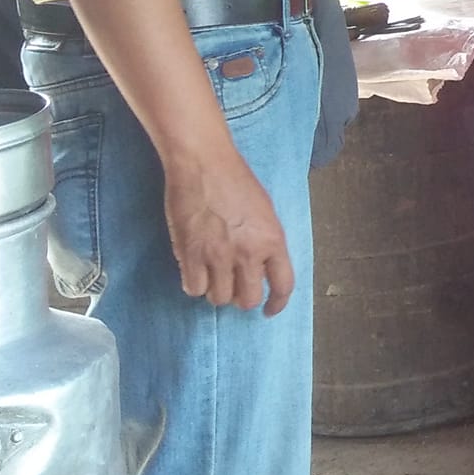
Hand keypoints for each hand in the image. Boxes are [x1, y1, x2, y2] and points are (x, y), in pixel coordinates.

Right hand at [162, 148, 295, 314]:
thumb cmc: (236, 181)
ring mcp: (218, 256)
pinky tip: (195, 270)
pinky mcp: (190, 255)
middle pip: (247, 299)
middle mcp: (248, 253)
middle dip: (242, 298)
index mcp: (272, 240)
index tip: (269, 310)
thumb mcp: (265, 211)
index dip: (277, 303)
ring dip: (217, 291)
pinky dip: (194, 284)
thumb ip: (265, 242)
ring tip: (213, 275)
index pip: (283, 285)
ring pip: (219, 298)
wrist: (204, 164)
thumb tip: (260, 268)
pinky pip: (193, 289)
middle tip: (234, 288)